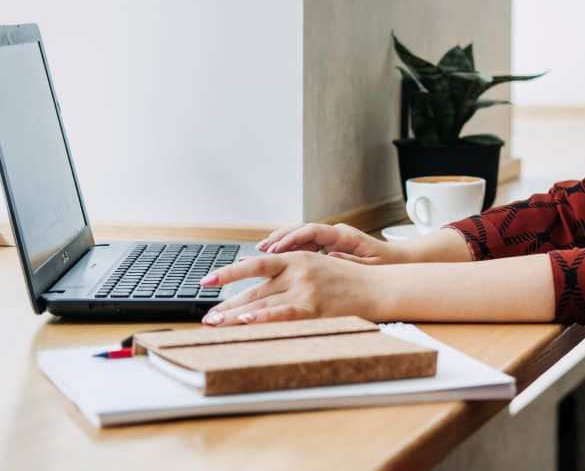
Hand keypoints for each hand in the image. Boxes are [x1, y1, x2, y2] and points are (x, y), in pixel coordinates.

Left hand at [200, 251, 383, 325]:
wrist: (378, 286)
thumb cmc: (348, 279)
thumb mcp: (316, 264)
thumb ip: (287, 270)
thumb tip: (253, 274)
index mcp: (296, 259)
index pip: (253, 266)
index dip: (227, 273)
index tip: (205, 282)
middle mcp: (297, 272)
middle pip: (253, 291)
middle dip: (227, 305)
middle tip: (206, 317)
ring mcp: (305, 290)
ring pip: (261, 304)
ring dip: (235, 316)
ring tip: (215, 324)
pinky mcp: (314, 308)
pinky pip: (283, 314)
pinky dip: (263, 318)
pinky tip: (246, 322)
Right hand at [258, 222, 403, 264]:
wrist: (398, 261)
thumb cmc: (386, 264)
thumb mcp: (372, 266)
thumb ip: (352, 261)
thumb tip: (333, 256)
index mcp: (345, 235)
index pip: (313, 231)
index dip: (292, 238)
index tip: (276, 249)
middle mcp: (335, 234)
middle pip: (302, 229)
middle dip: (280, 237)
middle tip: (260, 248)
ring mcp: (331, 239)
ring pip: (300, 236)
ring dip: (281, 242)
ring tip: (260, 251)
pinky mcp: (329, 247)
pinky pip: (305, 246)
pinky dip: (289, 250)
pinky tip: (275, 259)